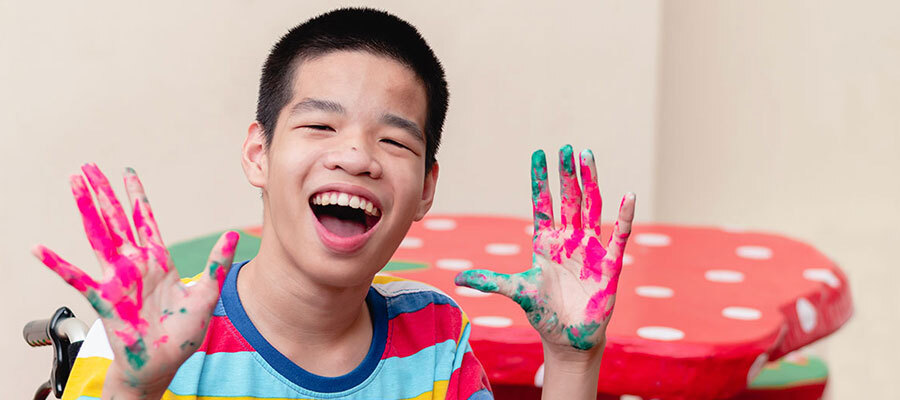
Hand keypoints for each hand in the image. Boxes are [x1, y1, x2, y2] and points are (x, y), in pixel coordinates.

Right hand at [32, 164, 237, 394]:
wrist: (162, 365)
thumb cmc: (183, 334)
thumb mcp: (207, 295)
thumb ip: (217, 264)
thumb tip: (233, 235)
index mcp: (158, 261)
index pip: (145, 220)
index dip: (136, 196)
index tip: (127, 172)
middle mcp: (135, 265)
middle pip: (115, 220)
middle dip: (103, 192)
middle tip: (88, 167)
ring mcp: (117, 280)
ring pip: (97, 236)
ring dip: (85, 209)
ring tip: (74, 184)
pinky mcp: (104, 299)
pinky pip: (76, 278)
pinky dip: (57, 263)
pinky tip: (39, 249)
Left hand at [455, 146, 634, 350]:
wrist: (568, 338)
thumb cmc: (543, 312)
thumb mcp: (516, 292)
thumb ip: (490, 281)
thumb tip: (457, 280)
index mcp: (546, 242)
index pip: (543, 203)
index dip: (541, 180)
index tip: (540, 154)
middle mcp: (569, 240)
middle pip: (569, 199)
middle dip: (567, 174)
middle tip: (567, 148)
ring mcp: (590, 249)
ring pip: (592, 208)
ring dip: (591, 183)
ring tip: (589, 158)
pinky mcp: (609, 264)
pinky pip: (619, 235)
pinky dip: (624, 216)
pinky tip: (627, 196)